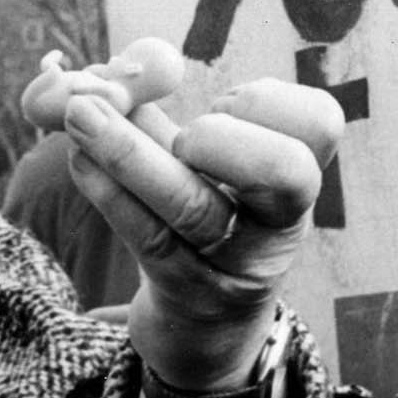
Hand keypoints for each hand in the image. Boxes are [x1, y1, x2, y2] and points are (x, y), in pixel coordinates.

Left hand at [62, 71, 343, 391]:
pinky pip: (145, 235)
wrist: (204, 326)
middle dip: (225, 138)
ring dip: (129, 152)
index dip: (269, 101)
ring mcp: (234, 264)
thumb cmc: (200, 217)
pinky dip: (107, 190)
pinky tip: (78, 159)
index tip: (224, 104)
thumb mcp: (198, 167)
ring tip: (79, 113)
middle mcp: (279, 223)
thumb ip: (157, 111)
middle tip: (183, 138)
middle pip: (286, 172)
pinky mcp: (184, 291)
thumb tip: (96, 71)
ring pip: (192, 207)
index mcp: (296, 178)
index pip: (319, 124)